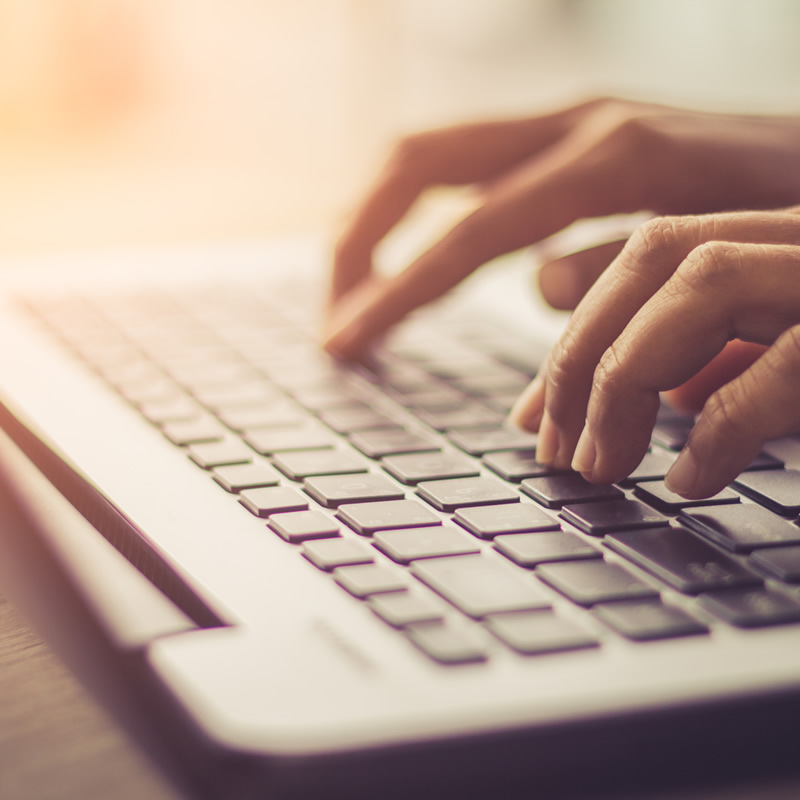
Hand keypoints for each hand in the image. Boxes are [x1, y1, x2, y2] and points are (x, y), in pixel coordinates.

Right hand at [324, 97, 799, 356]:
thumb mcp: (731, 256)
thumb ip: (628, 270)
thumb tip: (539, 287)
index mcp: (612, 156)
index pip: (467, 231)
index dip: (396, 292)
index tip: (344, 344)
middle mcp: (577, 121)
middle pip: (418, 162)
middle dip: (358, 242)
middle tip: (335, 318)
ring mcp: (571, 120)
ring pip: (431, 152)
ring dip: (377, 221)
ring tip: (353, 293)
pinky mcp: (573, 135)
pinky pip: (469, 165)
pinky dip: (423, 214)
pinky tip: (418, 262)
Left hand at [510, 207, 799, 498]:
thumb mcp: (785, 347)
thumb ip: (692, 331)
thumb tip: (586, 318)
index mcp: (780, 237)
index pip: (648, 253)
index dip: (576, 333)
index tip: (534, 416)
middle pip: (656, 250)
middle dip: (579, 353)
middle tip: (552, 449)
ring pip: (704, 279)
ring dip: (627, 379)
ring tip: (601, 465)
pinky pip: (788, 359)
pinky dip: (723, 426)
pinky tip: (690, 481)